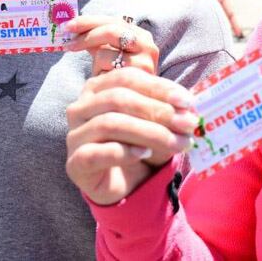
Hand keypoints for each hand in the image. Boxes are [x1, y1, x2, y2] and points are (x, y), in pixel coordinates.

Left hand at [63, 15, 158, 76]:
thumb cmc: (114, 79)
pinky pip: (106, 69)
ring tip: (99, 72)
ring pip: (105, 52)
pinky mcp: (138, 77)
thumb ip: (96, 39)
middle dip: (86, 33)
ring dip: (96, 61)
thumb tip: (71, 25)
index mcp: (141, 35)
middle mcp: (148, 45)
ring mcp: (145, 61)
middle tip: (68, 40)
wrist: (125, 108)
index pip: (112, 20)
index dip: (88, 21)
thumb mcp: (106, 54)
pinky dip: (100, 73)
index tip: (68, 26)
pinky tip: (105, 81)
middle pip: (111, 30)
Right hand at [66, 68, 197, 205]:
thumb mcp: (155, 123)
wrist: (122, 185)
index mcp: (98, 87)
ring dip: (150, 133)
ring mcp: (74, 135)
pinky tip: (144, 154)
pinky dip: (124, 152)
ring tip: (177, 144)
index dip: (158, 87)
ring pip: (110, 124)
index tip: (187, 101)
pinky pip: (96, 153)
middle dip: (157, 110)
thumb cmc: (138, 145)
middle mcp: (81, 107)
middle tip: (187, 124)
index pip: (127, 77)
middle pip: (118, 98)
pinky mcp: (75, 164)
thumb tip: (187, 106)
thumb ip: (166, 110)